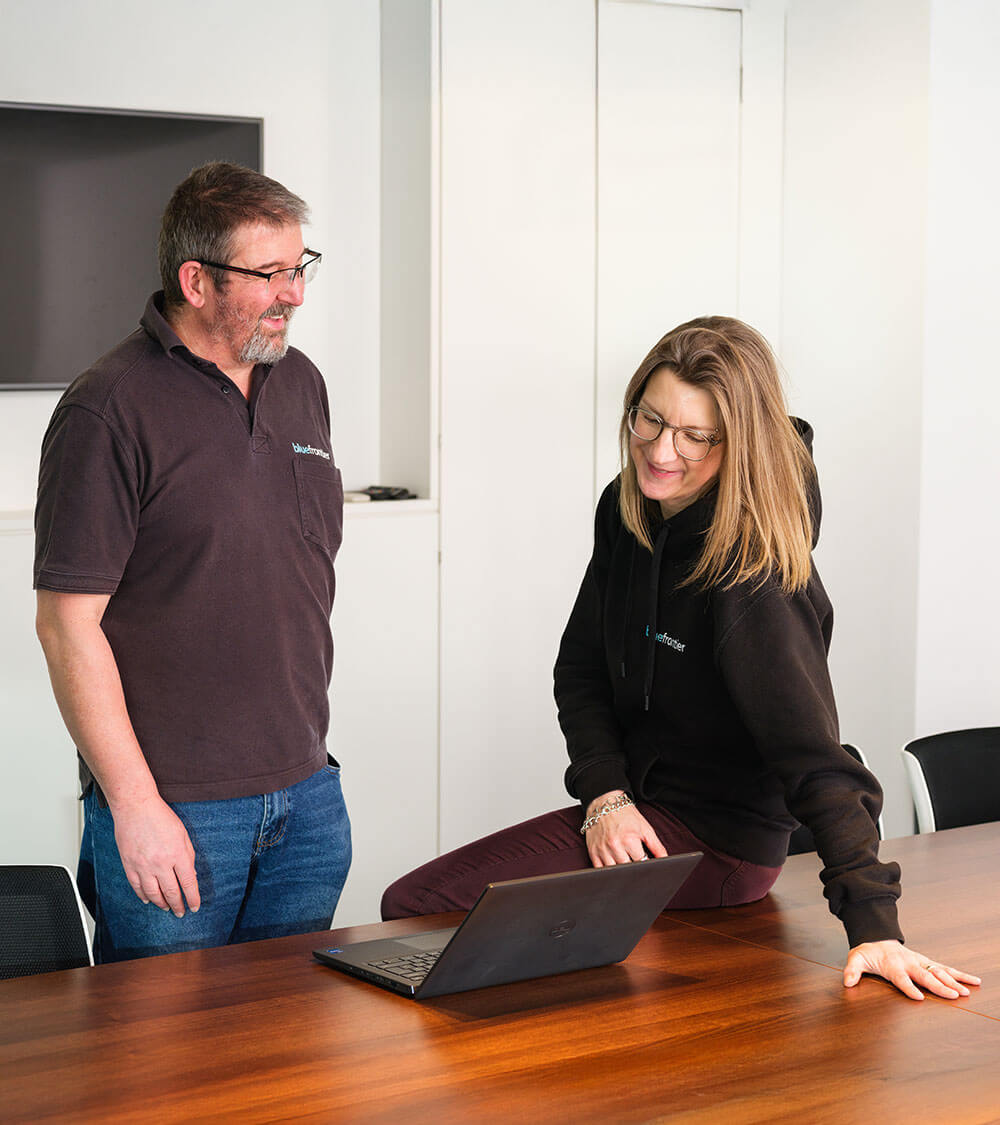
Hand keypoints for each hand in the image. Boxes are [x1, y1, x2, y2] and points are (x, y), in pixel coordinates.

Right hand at [111, 794, 200, 917]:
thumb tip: (191, 875)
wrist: (136, 807)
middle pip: (171, 892)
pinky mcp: (130, 865)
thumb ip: (188, 855)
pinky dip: (143, 896)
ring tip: (167, 908)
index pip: (188, 883)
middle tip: (181, 912)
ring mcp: (143, 866)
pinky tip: (148, 900)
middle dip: (178, 905)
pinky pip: (137, 887)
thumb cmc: (161, 817)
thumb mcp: (183, 834)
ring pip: (153, 894)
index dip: (192, 898)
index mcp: (178, 854)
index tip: (194, 907)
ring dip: (161, 904)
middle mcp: (161, 863)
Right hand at [584, 792, 667, 866]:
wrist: (604, 803)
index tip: (644, 860)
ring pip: (613, 871)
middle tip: (634, 862)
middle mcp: (614, 845)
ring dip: (620, 870)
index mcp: (629, 839)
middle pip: (627, 868)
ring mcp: (602, 849)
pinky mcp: (592, 851)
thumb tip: (665, 860)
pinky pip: (599, 869)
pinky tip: (612, 864)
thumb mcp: (645, 828)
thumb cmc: (625, 815)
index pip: (641, 862)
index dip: (644, 862)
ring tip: (624, 862)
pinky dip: (607, 870)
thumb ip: (657, 846)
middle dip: (633, 867)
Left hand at [844, 940, 980, 1000]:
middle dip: (939, 986)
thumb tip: (847, 983)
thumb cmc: (868, 952)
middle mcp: (909, 963)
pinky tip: (973, 981)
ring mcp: (920, 961)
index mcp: (892, 965)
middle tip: (953, 995)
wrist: (877, 937)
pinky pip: (945, 968)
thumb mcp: (855, 959)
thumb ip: (852, 971)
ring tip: (967, 991)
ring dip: (953, 981)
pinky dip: (959, 974)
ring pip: (939, 971)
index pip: (900, 978)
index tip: (918, 997)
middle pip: (925, 975)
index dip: (908, 987)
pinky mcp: (927, 962)